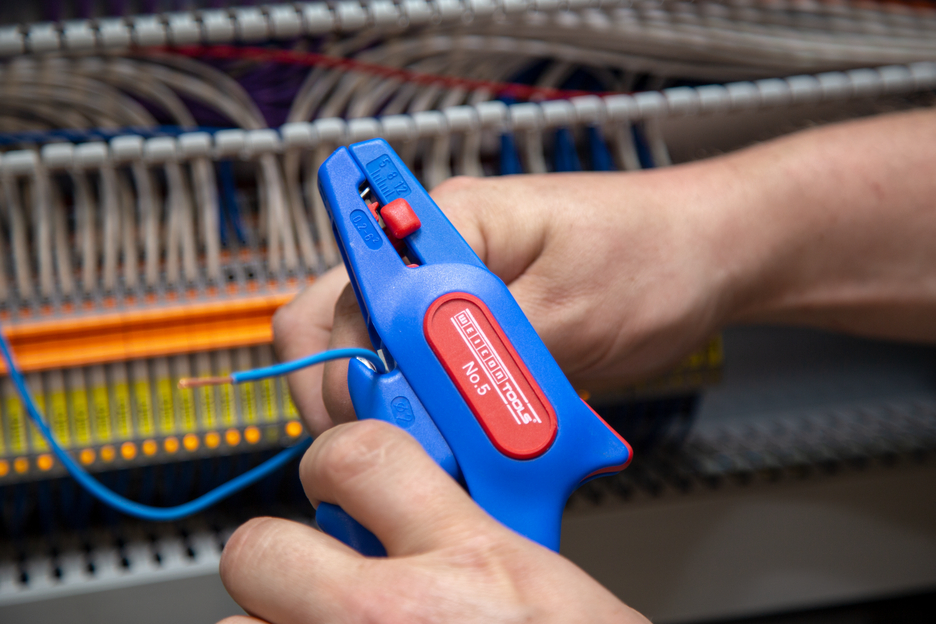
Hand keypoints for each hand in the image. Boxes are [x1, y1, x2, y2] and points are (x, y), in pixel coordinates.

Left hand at [218, 420, 648, 623]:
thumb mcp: (544, 582)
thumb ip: (470, 535)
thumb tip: (411, 513)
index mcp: (471, 561)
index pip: (357, 456)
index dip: (334, 457)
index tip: (335, 474)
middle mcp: (394, 619)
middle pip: (259, 549)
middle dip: (277, 554)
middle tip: (311, 570)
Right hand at [274, 168, 738, 433]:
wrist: (707, 258)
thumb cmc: (655, 253)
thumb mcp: (573, 307)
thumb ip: (489, 347)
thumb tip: (423, 389)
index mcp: (446, 223)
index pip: (346, 287)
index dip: (345, 357)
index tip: (377, 411)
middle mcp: (434, 258)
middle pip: (337, 325)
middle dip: (351, 393)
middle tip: (397, 444)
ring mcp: (451, 298)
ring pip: (376, 360)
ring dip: (392, 410)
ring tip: (434, 451)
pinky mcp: (474, 336)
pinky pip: (423, 380)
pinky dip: (428, 417)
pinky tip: (456, 445)